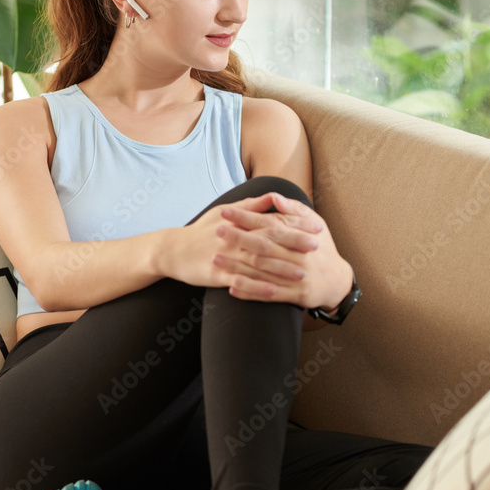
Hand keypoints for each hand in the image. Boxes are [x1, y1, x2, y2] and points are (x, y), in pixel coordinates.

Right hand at [162, 192, 320, 297]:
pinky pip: (241, 282)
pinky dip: (259, 287)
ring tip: (303, 273)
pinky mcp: (217, 275)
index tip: (315, 227)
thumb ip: (250, 206)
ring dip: (282, 268)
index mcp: (239, 222)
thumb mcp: (223, 212)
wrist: (173, 250)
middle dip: (294, 244)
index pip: (272, 221)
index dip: (295, 224)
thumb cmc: (201, 231)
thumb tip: (273, 197)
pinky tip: (275, 292)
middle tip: (317, 248)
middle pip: (269, 240)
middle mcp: (234, 238)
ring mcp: (226, 257)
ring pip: (258, 263)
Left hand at [213, 191, 352, 308]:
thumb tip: (274, 196)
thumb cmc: (322, 248)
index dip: (246, 217)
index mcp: (301, 236)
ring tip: (215, 259)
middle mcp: (298, 256)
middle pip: (263, 246)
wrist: (338, 281)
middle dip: (238, 238)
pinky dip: (249, 291)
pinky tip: (231, 287)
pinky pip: (268, 294)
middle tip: (216, 231)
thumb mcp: (316, 223)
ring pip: (262, 271)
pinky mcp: (295, 295)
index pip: (269, 224)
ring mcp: (296, 277)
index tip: (225, 212)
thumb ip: (294, 210)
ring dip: (237, 265)